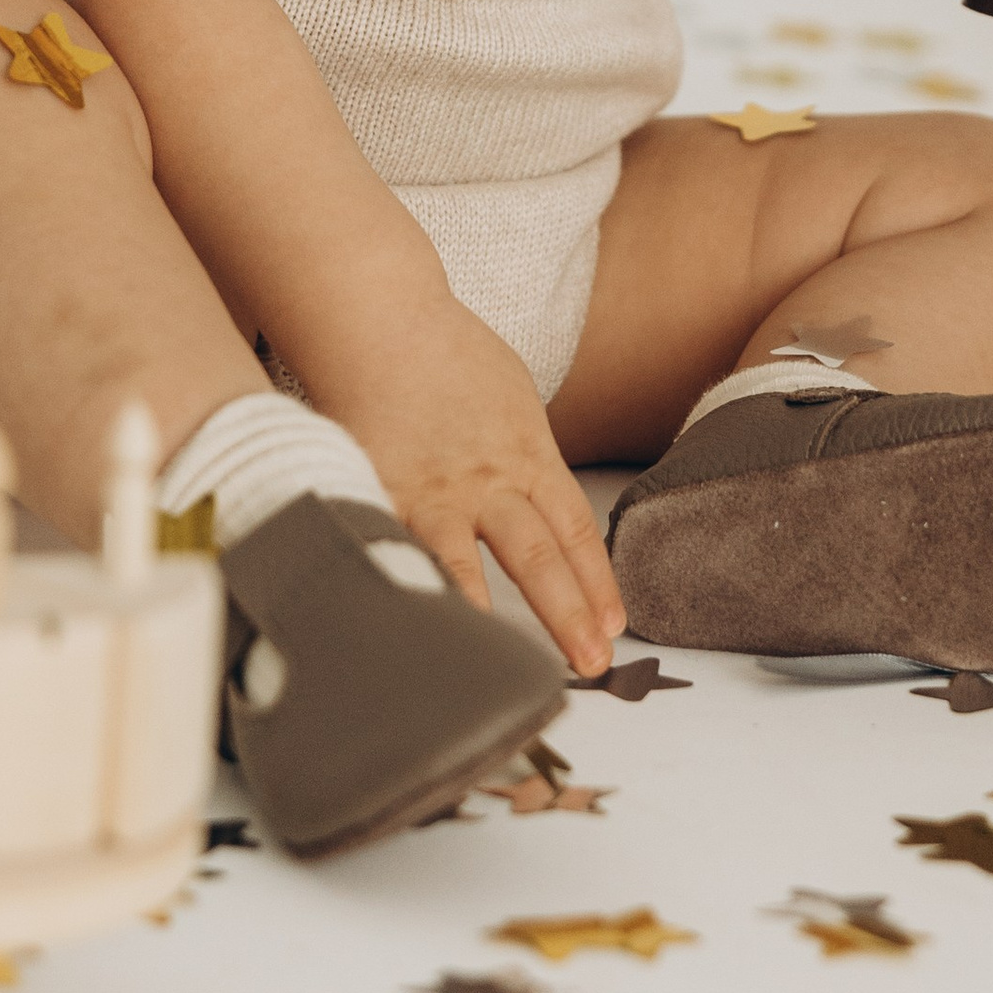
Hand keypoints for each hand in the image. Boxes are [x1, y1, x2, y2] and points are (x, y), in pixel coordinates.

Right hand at [327, 300, 622, 675]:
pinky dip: (403, 592)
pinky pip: (394, 553)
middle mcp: (485, 479)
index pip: (573, 529)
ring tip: (500, 672)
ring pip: (462, 565)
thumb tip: (546, 510)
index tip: (614, 628)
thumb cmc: (451, 356)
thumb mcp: (513, 401)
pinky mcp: (378, 493)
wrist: (384, 319)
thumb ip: (528, 460)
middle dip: (566, 614)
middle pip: (535, 555)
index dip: (596, 581)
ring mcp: (429, 491)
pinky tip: (407, 633)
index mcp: (526, 455)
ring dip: (483, 621)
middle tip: (592, 663)